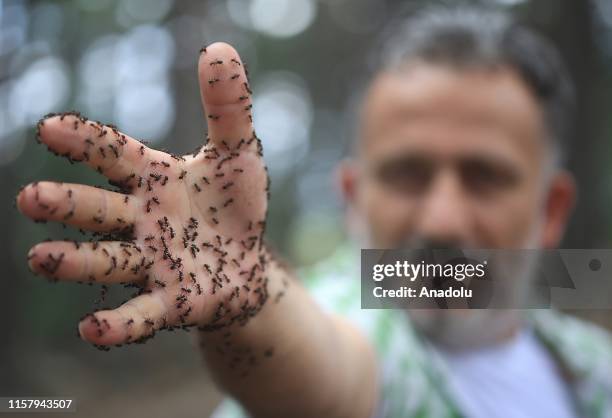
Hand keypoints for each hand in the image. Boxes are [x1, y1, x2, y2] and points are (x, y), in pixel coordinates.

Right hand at [16, 42, 272, 348]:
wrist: (248, 263)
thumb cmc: (234, 206)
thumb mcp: (239, 154)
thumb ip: (228, 108)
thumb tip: (220, 49)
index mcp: (153, 179)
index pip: (113, 155)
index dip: (85, 142)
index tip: (49, 127)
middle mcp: (142, 221)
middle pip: (99, 211)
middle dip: (66, 206)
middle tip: (31, 199)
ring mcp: (152, 263)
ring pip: (107, 261)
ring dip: (75, 262)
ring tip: (42, 259)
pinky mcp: (170, 302)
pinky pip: (140, 314)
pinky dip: (118, 324)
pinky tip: (93, 330)